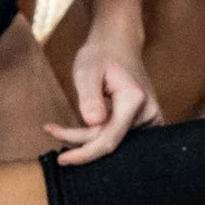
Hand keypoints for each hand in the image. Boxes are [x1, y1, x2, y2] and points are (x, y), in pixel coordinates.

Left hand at [49, 24, 159, 162]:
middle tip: (54, 130)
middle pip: (110, 143)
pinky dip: (98, 137)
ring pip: (114, 142)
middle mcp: (148, 113)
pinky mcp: (146, 123)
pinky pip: (120, 137)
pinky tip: (78, 132)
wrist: (118, 45)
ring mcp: (150, 120)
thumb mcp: (87, 70)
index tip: (62, 159)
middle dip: (81, 143)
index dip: (84, 154)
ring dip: (87, 140)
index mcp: (134, 100)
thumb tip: (94, 122)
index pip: (109, 140)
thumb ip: (90, 96)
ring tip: (61, 129)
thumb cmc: (100, 55)